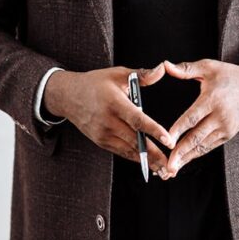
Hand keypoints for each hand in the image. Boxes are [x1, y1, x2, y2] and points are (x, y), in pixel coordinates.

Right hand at [44, 64, 174, 170]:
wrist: (68, 96)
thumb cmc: (95, 83)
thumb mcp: (118, 74)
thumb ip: (142, 74)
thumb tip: (162, 69)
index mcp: (114, 103)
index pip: (137, 119)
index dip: (153, 130)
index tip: (168, 139)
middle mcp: (108, 121)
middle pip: (135, 140)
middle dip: (154, 153)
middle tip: (170, 164)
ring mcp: (103, 134)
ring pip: (128, 150)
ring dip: (147, 161)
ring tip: (164, 170)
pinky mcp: (100, 141)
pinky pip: (121, 151)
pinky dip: (135, 158)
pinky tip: (149, 164)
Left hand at [159, 58, 238, 178]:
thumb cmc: (230, 75)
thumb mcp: (209, 66)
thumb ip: (186, 69)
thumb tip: (165, 65)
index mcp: (212, 99)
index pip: (192, 118)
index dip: (178, 130)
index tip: (166, 141)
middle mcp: (220, 116)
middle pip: (197, 138)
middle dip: (181, 153)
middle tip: (168, 165)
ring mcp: (226, 127)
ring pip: (203, 146)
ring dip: (187, 158)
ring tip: (173, 168)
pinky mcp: (229, 133)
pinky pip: (210, 146)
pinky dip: (198, 154)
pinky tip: (186, 159)